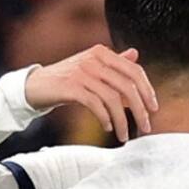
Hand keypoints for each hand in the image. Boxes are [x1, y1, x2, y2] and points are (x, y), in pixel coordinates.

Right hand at [24, 45, 157, 141]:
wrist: (35, 86)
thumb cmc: (67, 79)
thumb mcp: (91, 67)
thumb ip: (114, 62)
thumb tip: (135, 54)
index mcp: (102, 52)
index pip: (134, 70)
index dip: (148, 90)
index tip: (153, 109)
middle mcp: (94, 59)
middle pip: (127, 86)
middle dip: (140, 109)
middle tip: (145, 127)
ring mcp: (82, 72)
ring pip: (112, 98)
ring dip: (122, 120)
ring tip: (124, 135)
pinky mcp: (71, 86)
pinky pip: (96, 104)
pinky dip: (105, 117)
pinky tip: (108, 127)